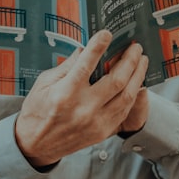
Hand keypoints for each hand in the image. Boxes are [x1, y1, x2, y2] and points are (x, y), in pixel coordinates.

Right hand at [14, 30, 147, 167]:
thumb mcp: (44, 83)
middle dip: (129, 60)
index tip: (107, 33)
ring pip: (127, 95)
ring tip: (141, 61)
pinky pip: (125, 110)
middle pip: (116, 79)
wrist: (36, 145)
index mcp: (65, 94)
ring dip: (137, 75)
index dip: (99, 46)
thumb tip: (85, 49)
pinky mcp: (103, 132)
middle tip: (135, 47)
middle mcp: (83, 108)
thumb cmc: (37, 111)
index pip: (86, 64)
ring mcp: (96, 122)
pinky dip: (133, 94)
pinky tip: (136, 82)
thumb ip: (67, 66)